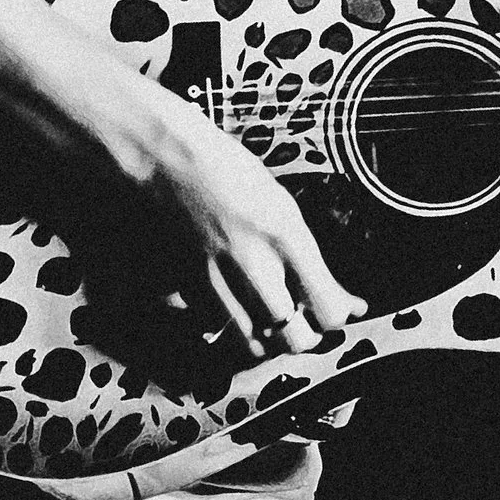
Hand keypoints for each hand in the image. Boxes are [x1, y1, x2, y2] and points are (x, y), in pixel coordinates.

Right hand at [142, 111, 367, 358]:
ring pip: (255, 345)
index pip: (328, 308)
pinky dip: (226, 326)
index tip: (340, 307)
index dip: (339, 314)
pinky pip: (216, 328)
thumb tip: (336, 290)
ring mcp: (217, 280)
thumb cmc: (221, 166)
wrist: (159, 153)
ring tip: (271, 320)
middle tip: (305, 320)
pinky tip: (230, 305)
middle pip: (296, 339)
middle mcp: (253, 263)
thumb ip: (303, 250)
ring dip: (268, 339)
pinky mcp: (185, 287)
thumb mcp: (277, 199)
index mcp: (284, 233)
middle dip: (306, 335)